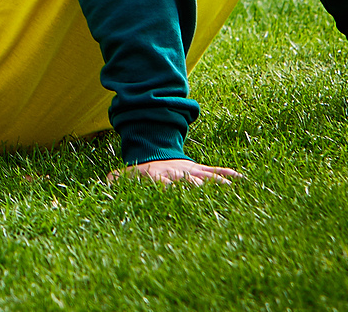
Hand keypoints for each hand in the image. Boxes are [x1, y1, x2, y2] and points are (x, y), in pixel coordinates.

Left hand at [108, 158, 243, 185]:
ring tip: (231, 191)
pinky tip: (242, 179)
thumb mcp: (129, 173)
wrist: (156, 150)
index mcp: (159, 175)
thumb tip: (105, 181)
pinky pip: (215, 170)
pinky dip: (227, 174)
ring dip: (217, 182)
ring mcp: (189, 170)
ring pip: (205, 175)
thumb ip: (118, 178)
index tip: (174, 196)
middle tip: (206, 195)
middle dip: (196, 188)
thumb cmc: (143, 169)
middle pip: (188, 180)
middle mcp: (176, 172)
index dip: (168, 188)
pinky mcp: (199, 169)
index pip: (163, 183)